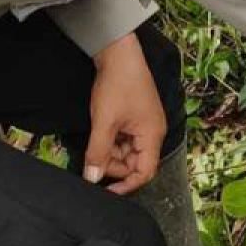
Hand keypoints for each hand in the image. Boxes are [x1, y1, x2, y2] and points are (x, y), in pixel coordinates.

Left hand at [85, 32, 165, 194]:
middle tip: (92, 157)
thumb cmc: (118, 85)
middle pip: (134, 163)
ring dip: (110, 151)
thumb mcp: (104, 122)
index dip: (125, 185)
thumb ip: (99, 152)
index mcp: (152, 135)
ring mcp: (144, 125)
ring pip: (127, 152)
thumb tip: (93, 178)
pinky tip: (101, 130)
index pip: (144, 172)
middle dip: (113, 164)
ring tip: (96, 137)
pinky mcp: (135, 118)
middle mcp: (152, 132)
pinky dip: (111, 140)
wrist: (119, 54)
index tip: (104, 191)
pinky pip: (124, 139)